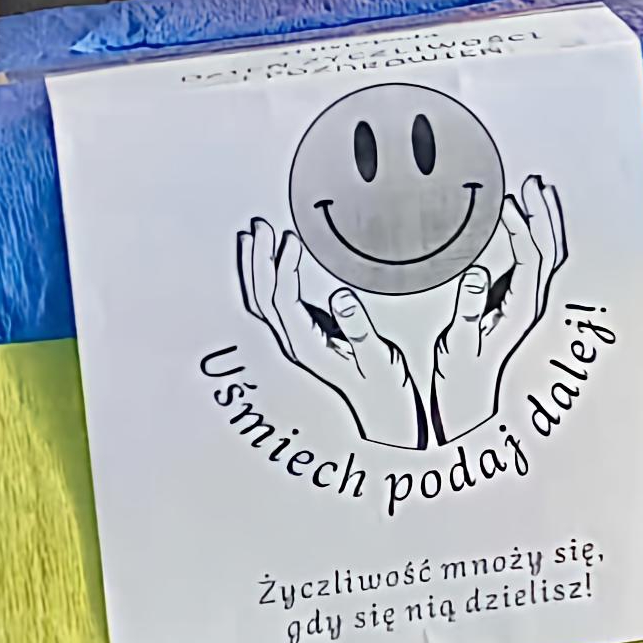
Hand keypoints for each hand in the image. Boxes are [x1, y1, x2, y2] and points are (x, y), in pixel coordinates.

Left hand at [236, 218, 426, 448]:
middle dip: (257, 261)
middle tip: (259, 227)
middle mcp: (296, 343)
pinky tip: (278, 259)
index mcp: (308, 347)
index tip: (290, 241)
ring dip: (258, 267)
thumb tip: (341, 297)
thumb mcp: (379, 359)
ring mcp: (298, 340)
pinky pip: (277, 303)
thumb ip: (359, 330)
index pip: (282, 302)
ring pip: (264, 301)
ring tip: (258, 236)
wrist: (385, 415)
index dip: (282, 269)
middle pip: (262, 298)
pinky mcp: (307, 335)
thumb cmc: (384, 390)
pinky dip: (272, 277)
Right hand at [431, 178, 566, 438]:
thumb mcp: (459, 344)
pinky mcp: (515, 307)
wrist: (465, 409)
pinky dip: (529, 240)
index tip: (508, 204)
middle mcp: (529, 305)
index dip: (523, 228)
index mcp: (520, 310)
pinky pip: (531, 264)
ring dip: (542, 223)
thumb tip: (477, 274)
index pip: (532, 258)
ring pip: (544, 256)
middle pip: (548, 251)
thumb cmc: (461, 381)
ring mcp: (525, 305)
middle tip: (534, 184)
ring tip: (534, 195)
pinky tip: (517, 228)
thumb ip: (470, 309)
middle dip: (544, 215)